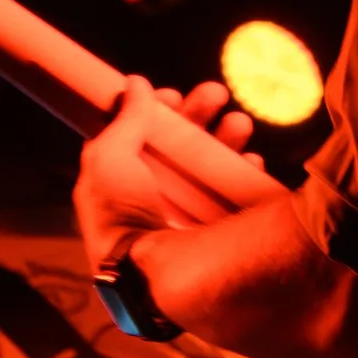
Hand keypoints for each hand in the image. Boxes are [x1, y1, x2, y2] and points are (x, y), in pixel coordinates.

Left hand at [75, 77, 269, 277]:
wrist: (155, 273)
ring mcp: (190, 210)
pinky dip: (245, 170)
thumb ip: (122, 120)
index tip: (172, 96)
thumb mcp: (108, 160)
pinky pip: (238, 188)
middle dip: (199, 113)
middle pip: (182, 142)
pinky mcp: (220, 224)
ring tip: (239, 124)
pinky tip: (249, 160)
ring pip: (213, 161)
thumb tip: (134, 83)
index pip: (143, 135)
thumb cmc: (122, 215)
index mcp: (124, 179)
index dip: (159, 111)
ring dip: (227, 135)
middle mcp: (156, 193)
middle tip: (215, 94)